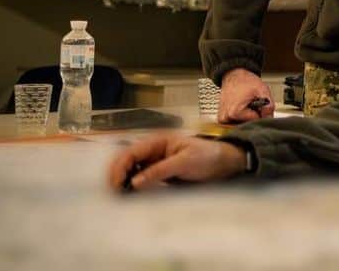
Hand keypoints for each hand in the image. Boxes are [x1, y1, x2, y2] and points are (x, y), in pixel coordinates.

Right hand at [105, 133, 246, 191]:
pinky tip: (130, 196)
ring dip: (122, 181)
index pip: (130, 153)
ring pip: (130, 170)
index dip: (119, 168)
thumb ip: (160, 170)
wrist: (224, 163)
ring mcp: (154, 161)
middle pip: (125, 160)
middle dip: (116, 175)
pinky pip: (140, 178)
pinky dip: (132, 186)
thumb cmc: (207, 157)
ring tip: (119, 196)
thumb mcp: (184, 162)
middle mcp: (152, 150)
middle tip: (114, 193)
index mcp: (157, 141)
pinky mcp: (157, 172)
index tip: (116, 185)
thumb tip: (135, 183)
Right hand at [218, 68, 273, 123]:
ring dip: (247, 116)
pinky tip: (241, 105)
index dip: (260, 112)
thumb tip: (269, 118)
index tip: (257, 102)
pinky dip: (241, 115)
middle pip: (248, 124)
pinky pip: (236, 121)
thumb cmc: (246, 81)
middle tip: (251, 101)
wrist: (234, 75)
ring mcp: (223, 119)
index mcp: (234, 113)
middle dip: (253, 114)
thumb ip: (269, 105)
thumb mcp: (262, 90)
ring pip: (242, 124)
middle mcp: (226, 118)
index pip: (255, 121)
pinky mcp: (222, 118)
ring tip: (245, 102)